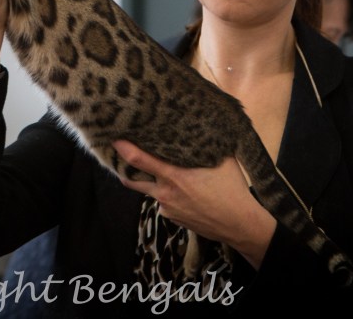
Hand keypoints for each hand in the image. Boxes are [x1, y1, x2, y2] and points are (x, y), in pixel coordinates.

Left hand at [113, 140, 275, 267]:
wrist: (239, 224)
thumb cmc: (232, 189)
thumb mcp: (220, 160)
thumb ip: (202, 147)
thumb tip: (196, 128)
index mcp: (174, 175)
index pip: (139, 160)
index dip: (123, 149)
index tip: (113, 139)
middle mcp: (164, 192)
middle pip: (132, 180)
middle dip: (123, 168)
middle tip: (120, 157)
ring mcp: (166, 207)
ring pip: (150, 191)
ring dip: (149, 182)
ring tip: (157, 174)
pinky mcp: (171, 218)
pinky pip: (163, 203)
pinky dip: (167, 195)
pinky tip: (182, 193)